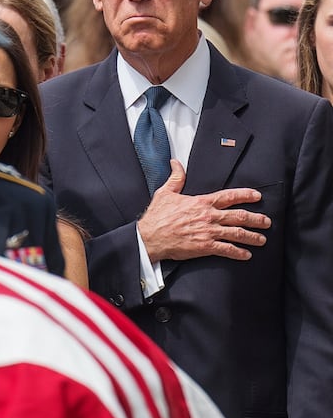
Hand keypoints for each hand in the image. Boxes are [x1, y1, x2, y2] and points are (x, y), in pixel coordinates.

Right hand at [138, 160, 270, 262]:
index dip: (246, 195)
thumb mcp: (165, 193)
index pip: (229, 196)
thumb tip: (175, 163)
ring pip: (237, 233)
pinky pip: (227, 249)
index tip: (257, 196)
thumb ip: (176, 178)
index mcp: (201, 202)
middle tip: (266, 221)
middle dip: (256, 218)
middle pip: (240, 216)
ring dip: (252, 236)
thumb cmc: (157, 216)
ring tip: (262, 239)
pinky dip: (238, 252)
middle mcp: (209, 216)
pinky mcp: (205, 247)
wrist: (150, 237)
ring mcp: (209, 232)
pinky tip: (246, 255)